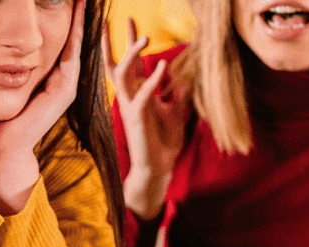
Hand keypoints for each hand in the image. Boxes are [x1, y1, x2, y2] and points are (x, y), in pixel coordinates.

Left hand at [0, 0, 85, 214]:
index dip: (56, 13)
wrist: (0, 150)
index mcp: (44, 73)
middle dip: (73, 9)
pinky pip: (73, 51)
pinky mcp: (65, 89)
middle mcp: (59, 77)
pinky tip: (78, 9)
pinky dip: (77, 30)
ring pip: (75, 39)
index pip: (53, 35)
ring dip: (80, 15)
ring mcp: (65, 83)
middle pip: (69, 33)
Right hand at [104, 18, 189, 220]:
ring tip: (144, 38)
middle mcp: (131, 97)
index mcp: (139, 93)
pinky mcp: (136, 118)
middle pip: (119, 62)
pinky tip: (162, 65)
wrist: (158, 167)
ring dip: (132, 54)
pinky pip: (142, 95)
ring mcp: (131, 106)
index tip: (128, 19)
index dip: (130, 42)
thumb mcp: (177, 110)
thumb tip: (188, 72)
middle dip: (120, 41)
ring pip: (122, 74)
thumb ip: (180, 91)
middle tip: (126, 18)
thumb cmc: (164, 141)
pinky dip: (152, 80)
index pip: (131, 62)